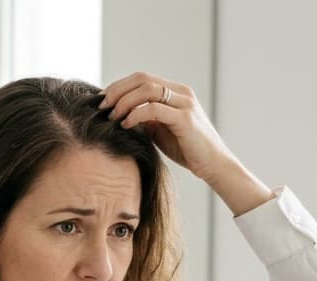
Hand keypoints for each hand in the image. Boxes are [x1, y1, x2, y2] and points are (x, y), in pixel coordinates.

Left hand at [99, 71, 271, 215]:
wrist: (214, 166)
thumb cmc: (188, 150)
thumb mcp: (161, 130)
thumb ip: (146, 119)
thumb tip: (120, 114)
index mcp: (176, 92)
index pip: (142, 78)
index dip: (119, 86)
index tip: (103, 100)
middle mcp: (182, 92)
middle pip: (142, 78)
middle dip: (117, 90)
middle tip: (102, 106)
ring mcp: (185, 103)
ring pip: (147, 89)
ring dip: (124, 101)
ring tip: (112, 116)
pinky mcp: (185, 118)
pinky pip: (154, 109)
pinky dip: (135, 114)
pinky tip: (126, 125)